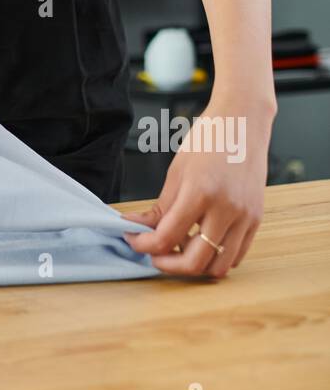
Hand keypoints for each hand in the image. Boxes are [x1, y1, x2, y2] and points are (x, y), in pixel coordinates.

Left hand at [119, 97, 274, 277]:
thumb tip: (137, 227)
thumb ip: (160, 207)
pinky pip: (236, 255)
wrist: (244, 122)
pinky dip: (216, 258)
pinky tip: (201, 244)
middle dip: (168, 265)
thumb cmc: (209, 139)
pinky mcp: (256, 219)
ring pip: (219, 266)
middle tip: (153, 255)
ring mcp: (245, 217)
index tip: (133, 240)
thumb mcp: (177, 171)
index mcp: (200, 192)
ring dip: (195, 266)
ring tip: (179, 250)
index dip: (144, 245)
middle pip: (195, 262)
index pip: (167, 237)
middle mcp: (226, 209)